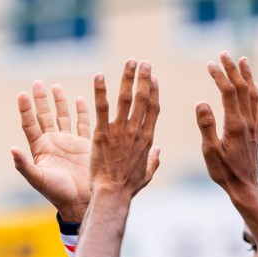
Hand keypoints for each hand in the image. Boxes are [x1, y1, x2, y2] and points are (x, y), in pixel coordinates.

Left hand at [11, 81, 92, 221]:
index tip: (22, 94)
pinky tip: (80, 99)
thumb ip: (24, 165)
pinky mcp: (84, 144)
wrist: (80, 200)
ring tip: (56, 86)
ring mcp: (68, 142)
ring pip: (62, 116)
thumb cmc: (56, 193)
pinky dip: (81, 111)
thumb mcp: (38, 179)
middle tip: (37, 82)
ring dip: (59, 102)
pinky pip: (82, 124)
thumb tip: (12, 149)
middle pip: (44, 116)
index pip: (30, 124)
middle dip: (40, 99)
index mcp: (40, 148)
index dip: (25, 109)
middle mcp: (53, 142)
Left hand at [89, 60, 161, 198]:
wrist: (112, 194)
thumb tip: (158, 151)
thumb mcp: (147, 175)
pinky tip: (99, 76)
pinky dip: (101, 91)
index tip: (153, 78)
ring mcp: (119, 131)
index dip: (154, 91)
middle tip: (144, 62)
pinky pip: (102, 108)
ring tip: (130, 62)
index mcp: (147, 139)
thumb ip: (154, 161)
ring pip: (126, 99)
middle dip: (144, 78)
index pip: (153, 109)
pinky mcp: (102, 134)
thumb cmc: (128, 188)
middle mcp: (136, 131)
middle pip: (143, 99)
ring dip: (128, 78)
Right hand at [195, 52, 257, 202]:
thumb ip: (206, 126)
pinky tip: (255, 87)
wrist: (245, 186)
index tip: (210, 64)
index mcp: (234, 124)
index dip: (220, 76)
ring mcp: (253, 126)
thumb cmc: (224, 172)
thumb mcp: (210, 151)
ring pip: (252, 94)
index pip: (227, 92)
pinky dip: (257, 93)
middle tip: (225, 54)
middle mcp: (247, 121)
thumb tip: (201, 102)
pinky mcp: (256, 132)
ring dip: (247, 76)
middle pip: (242, 88)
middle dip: (233, 69)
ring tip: (243, 60)